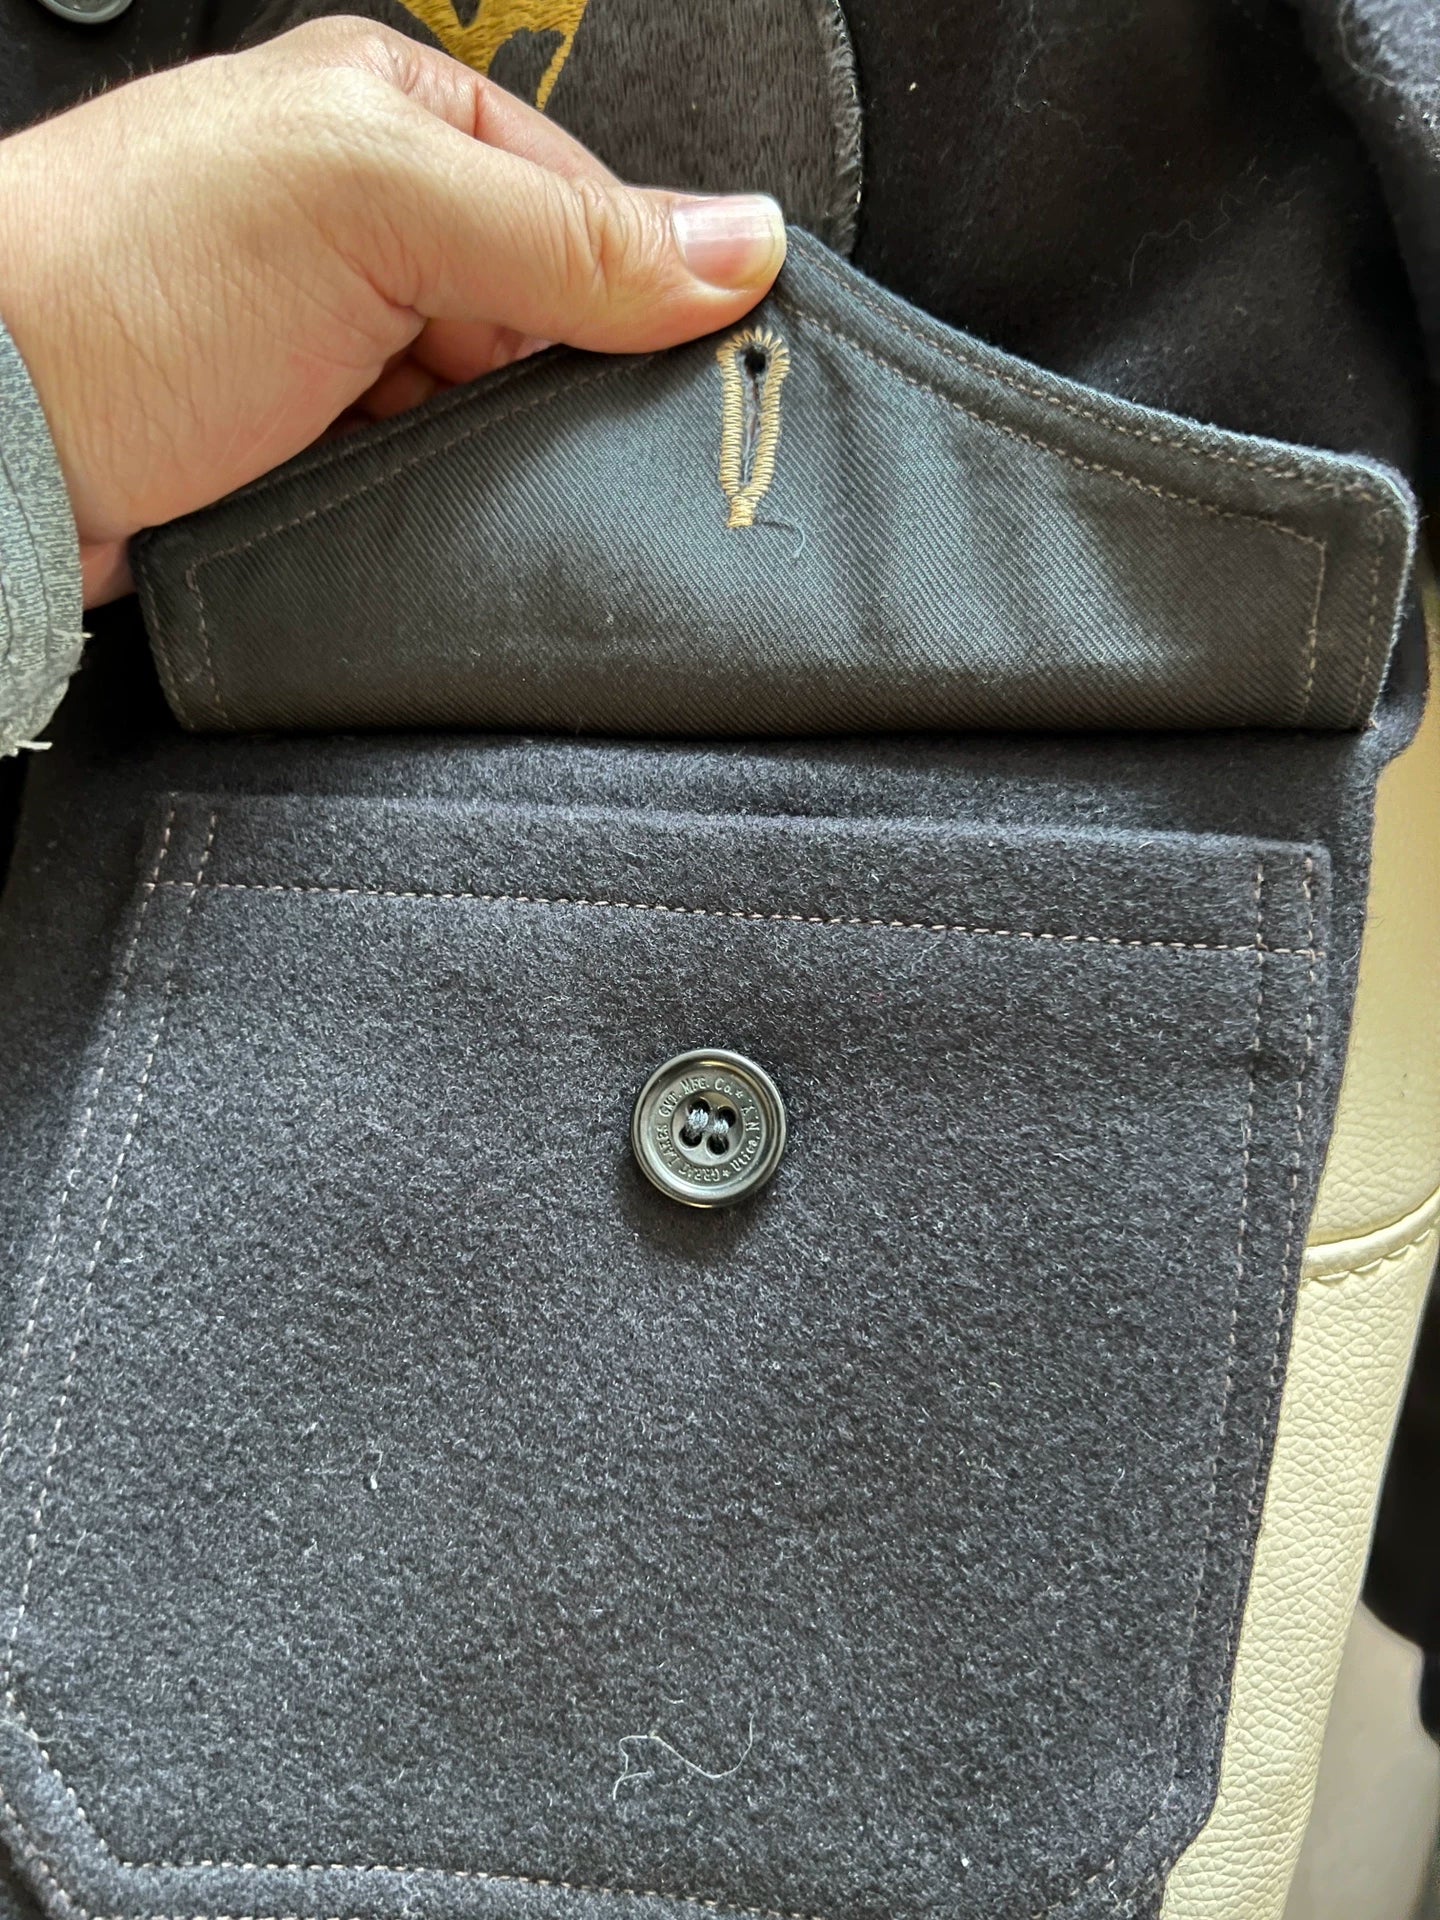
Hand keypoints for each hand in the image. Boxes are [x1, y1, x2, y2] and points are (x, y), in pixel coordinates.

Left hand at [0, 18, 786, 603]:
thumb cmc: (121, 281)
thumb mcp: (371, 209)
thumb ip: (564, 231)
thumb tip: (742, 243)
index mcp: (401, 114)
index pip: (592, 202)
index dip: (648, 289)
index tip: (694, 370)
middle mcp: (377, 221)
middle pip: (554, 320)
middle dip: (565, 390)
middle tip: (559, 437)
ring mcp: (347, 342)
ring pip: (500, 418)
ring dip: (502, 463)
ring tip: (462, 473)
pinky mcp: (321, 449)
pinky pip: (437, 485)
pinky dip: (447, 510)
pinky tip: (429, 515)